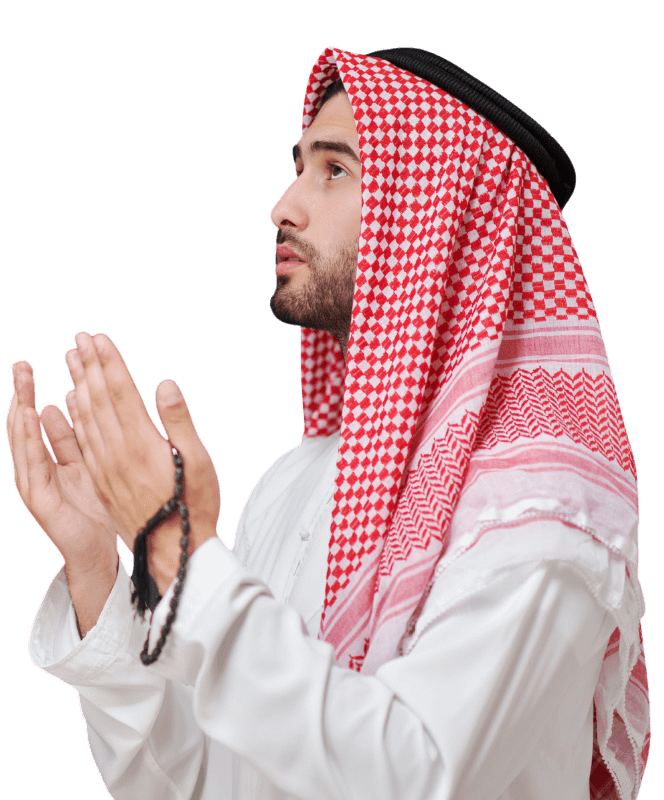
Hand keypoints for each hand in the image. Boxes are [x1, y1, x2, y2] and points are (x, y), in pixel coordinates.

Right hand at [7, 360, 118, 577]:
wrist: (98, 554)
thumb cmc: (97, 509)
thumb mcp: (89, 463)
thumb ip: (76, 435)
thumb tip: (69, 396)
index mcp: (52, 459)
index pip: (41, 418)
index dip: (41, 390)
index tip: (38, 364)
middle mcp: (38, 469)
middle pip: (26, 424)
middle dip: (23, 394)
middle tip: (22, 364)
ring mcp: (35, 485)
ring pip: (24, 441)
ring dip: (22, 409)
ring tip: (23, 383)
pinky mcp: (40, 501)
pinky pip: (33, 466)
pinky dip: (30, 441)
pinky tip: (30, 417)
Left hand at [64, 332, 220, 591]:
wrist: (174, 552)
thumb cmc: (194, 506)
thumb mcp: (198, 461)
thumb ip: (178, 421)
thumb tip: (164, 385)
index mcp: (142, 444)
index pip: (121, 393)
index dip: (110, 364)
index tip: (100, 338)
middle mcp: (118, 453)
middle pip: (99, 400)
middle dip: (90, 366)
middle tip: (79, 338)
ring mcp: (106, 468)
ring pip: (85, 418)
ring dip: (78, 385)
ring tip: (71, 360)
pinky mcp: (102, 481)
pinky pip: (81, 441)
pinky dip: (74, 416)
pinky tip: (70, 402)